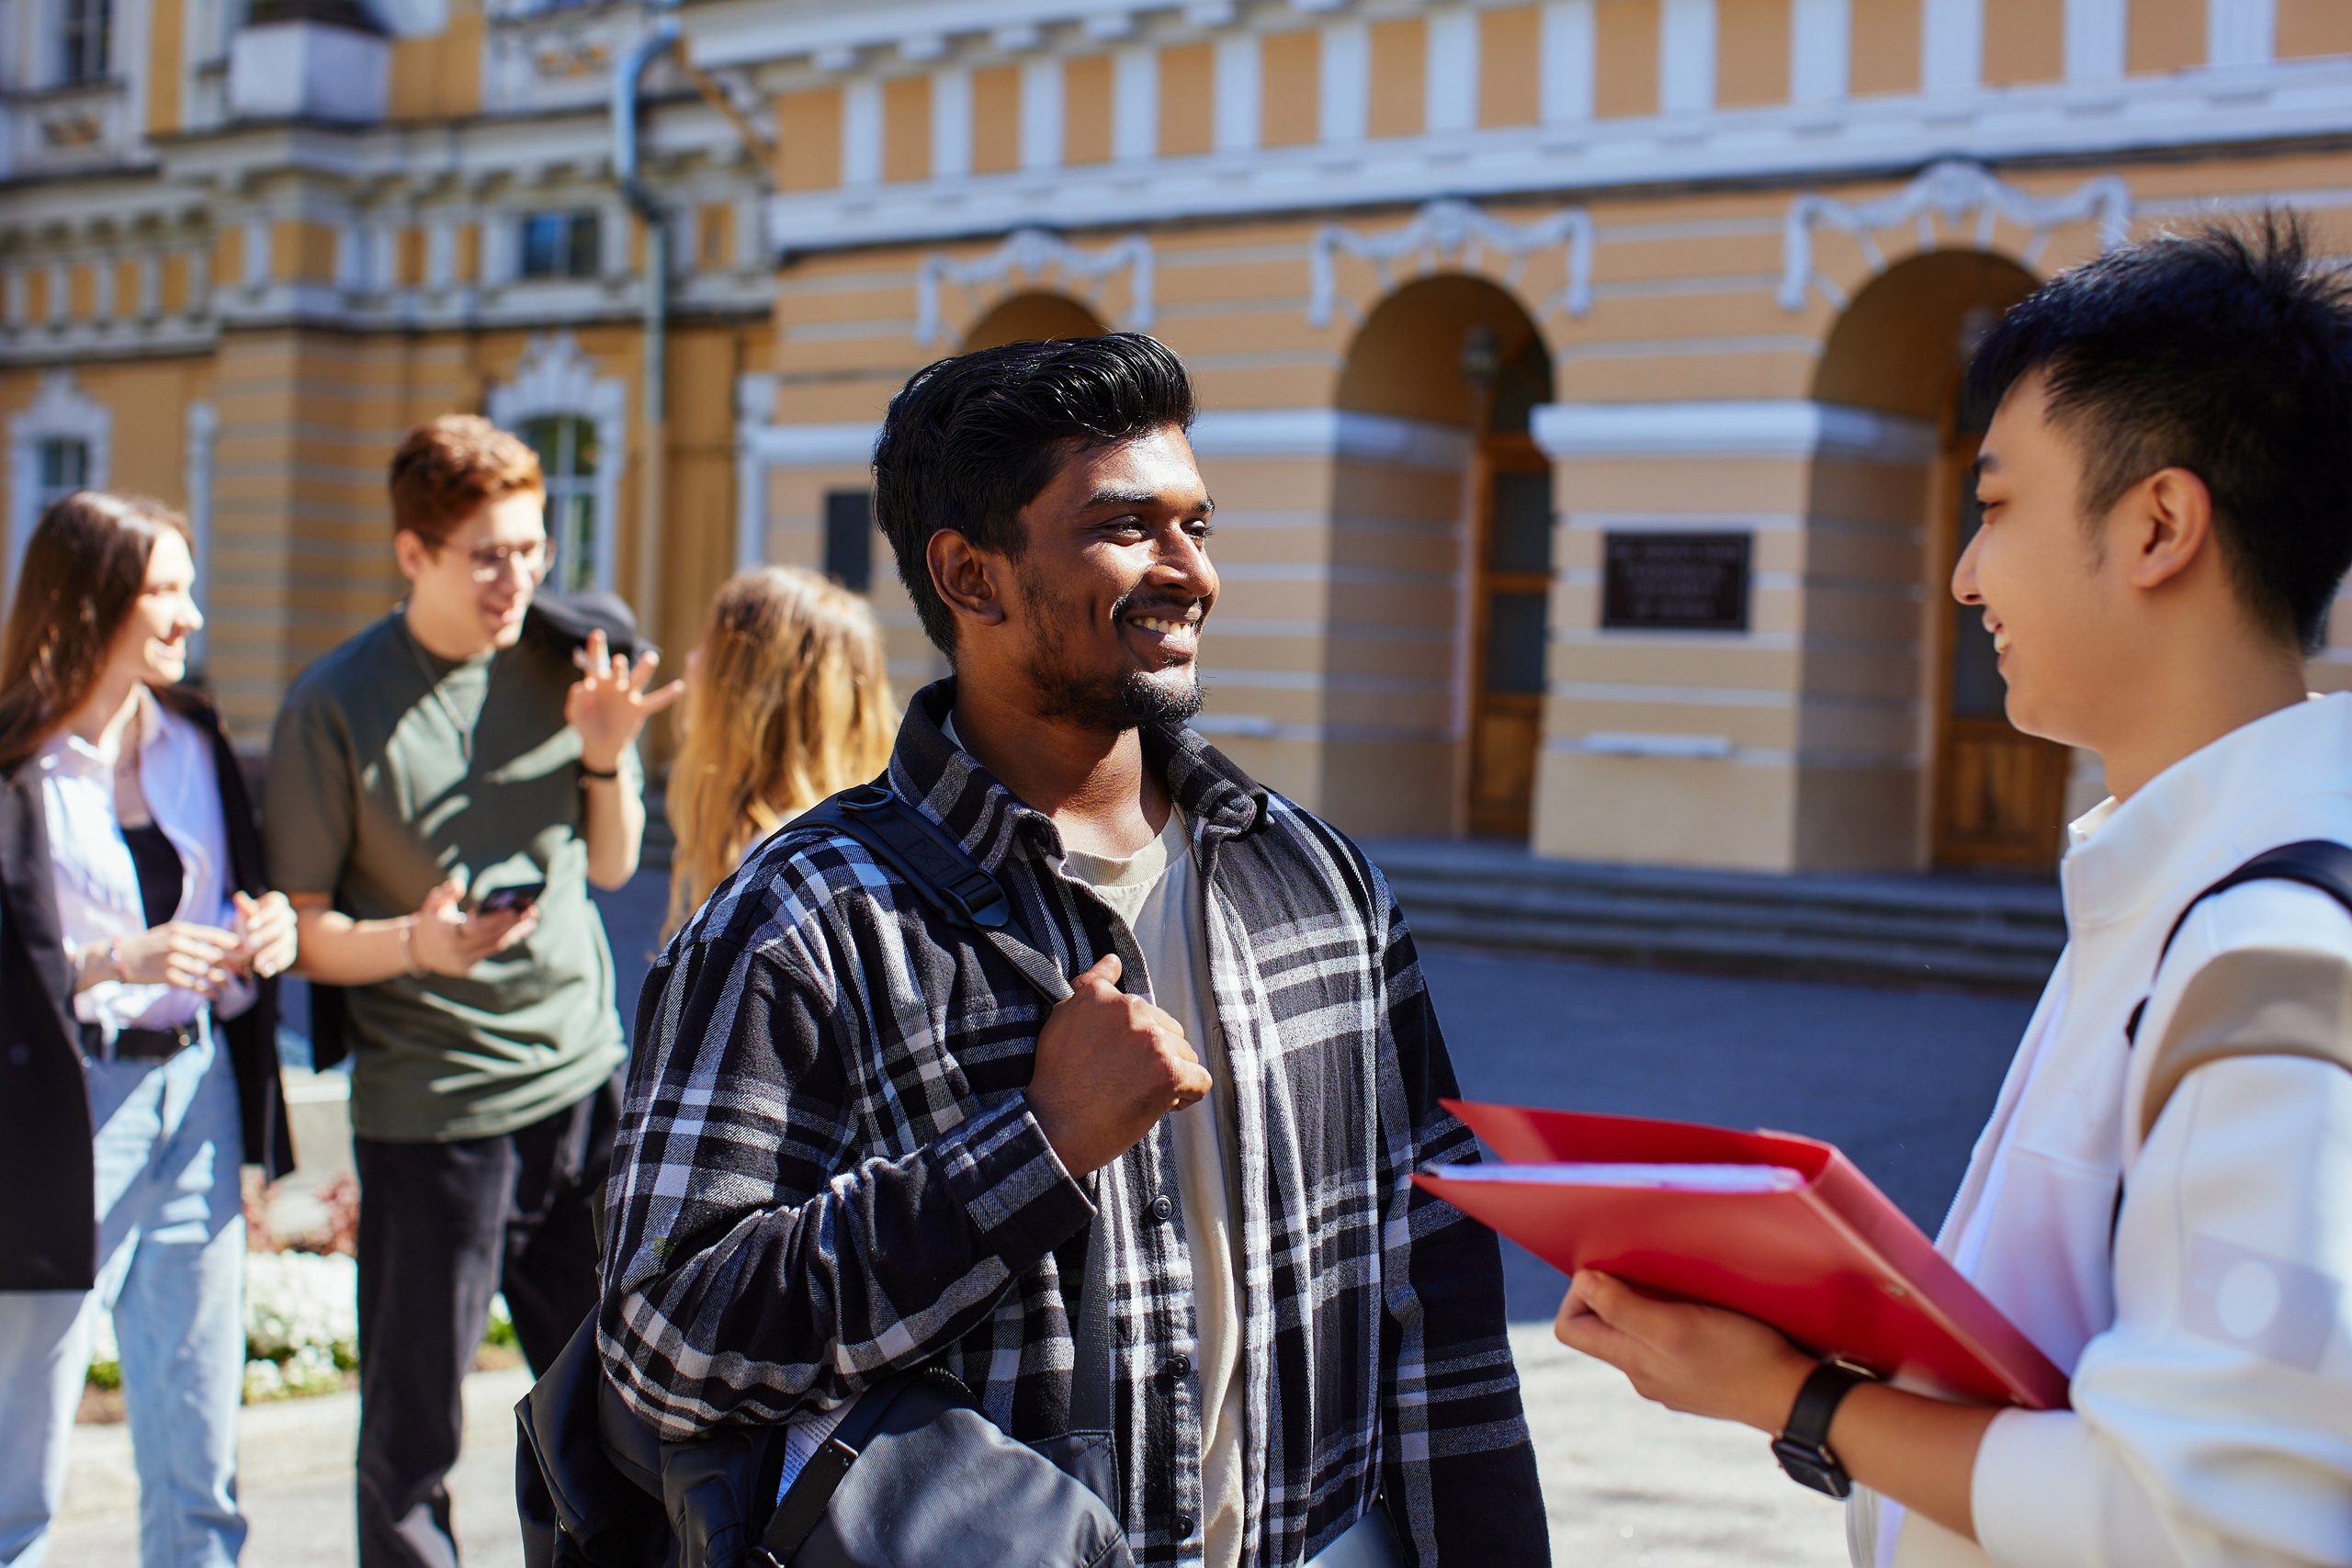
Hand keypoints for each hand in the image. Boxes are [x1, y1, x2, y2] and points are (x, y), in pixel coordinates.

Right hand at [112, 920, 241, 998]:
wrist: (122, 957)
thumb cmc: (152, 944)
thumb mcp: (171, 932)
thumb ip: (194, 936)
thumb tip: (223, 942)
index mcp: (182, 929)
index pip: (214, 935)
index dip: (234, 944)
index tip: (248, 950)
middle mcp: (178, 943)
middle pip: (213, 954)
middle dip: (233, 964)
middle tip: (245, 970)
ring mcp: (173, 960)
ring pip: (205, 971)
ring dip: (221, 980)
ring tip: (229, 984)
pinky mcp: (167, 977)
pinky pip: (193, 985)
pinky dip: (206, 991)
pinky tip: (214, 995)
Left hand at [232, 891, 299, 978]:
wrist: (251, 939)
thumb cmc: (246, 922)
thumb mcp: (243, 914)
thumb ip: (243, 908)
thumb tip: (239, 897)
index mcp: (277, 903)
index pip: (275, 906)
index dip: (263, 916)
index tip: (249, 926)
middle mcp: (287, 916)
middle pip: (281, 925)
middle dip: (265, 936)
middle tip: (248, 946)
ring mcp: (291, 934)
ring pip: (285, 942)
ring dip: (270, 954)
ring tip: (256, 965)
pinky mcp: (290, 949)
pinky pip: (288, 957)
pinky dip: (276, 965)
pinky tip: (265, 972)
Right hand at [405, 878, 537, 976]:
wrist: (419, 949)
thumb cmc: (431, 920)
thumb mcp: (433, 903)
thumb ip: (446, 892)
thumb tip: (460, 884)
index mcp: (448, 934)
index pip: (477, 927)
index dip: (497, 920)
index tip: (515, 910)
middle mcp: (457, 951)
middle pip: (492, 937)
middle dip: (514, 924)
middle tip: (533, 911)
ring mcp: (464, 962)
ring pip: (495, 946)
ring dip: (515, 933)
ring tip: (532, 920)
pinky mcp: (469, 967)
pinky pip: (491, 951)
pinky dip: (506, 939)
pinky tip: (521, 929)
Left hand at [565, 629, 684, 771]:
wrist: (600, 745)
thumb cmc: (586, 725)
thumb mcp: (575, 714)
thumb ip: (577, 699)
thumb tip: (584, 685)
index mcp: (597, 682)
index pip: (596, 662)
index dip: (597, 648)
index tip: (597, 634)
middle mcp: (615, 684)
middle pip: (619, 669)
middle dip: (619, 666)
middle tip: (619, 662)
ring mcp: (628, 696)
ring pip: (638, 679)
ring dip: (644, 669)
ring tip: (651, 658)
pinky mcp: (639, 709)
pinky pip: (655, 701)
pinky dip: (667, 695)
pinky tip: (679, 687)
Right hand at [1026, 954, 1212, 1176]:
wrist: (1054, 1127)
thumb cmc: (1056, 1081)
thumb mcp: (1062, 1019)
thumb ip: (1091, 986)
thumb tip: (1113, 960)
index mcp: (1104, 996)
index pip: (1142, 1011)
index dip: (1135, 1040)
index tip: (1119, 1059)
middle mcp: (1130, 1010)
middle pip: (1169, 1031)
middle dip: (1155, 1058)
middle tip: (1124, 1082)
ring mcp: (1153, 1040)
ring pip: (1186, 1055)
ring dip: (1170, 1076)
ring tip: (1137, 1095)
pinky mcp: (1169, 1071)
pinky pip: (1200, 1080)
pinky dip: (1187, 1096)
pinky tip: (1162, 1105)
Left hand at [1553, 1269, 1816, 1432]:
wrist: (1792, 1397)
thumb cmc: (1737, 1355)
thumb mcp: (1676, 1326)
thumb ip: (1624, 1309)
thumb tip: (1582, 1284)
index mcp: (1631, 1361)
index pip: (1570, 1329)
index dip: (1579, 1295)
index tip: (1610, 1272)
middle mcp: (1643, 1375)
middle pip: (1602, 1330)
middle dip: (1612, 1295)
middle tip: (1644, 1272)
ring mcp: (1670, 1380)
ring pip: (1637, 1336)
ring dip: (1644, 1305)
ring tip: (1677, 1288)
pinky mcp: (1698, 1378)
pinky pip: (1667, 1345)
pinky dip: (1672, 1322)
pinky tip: (1701, 1311)